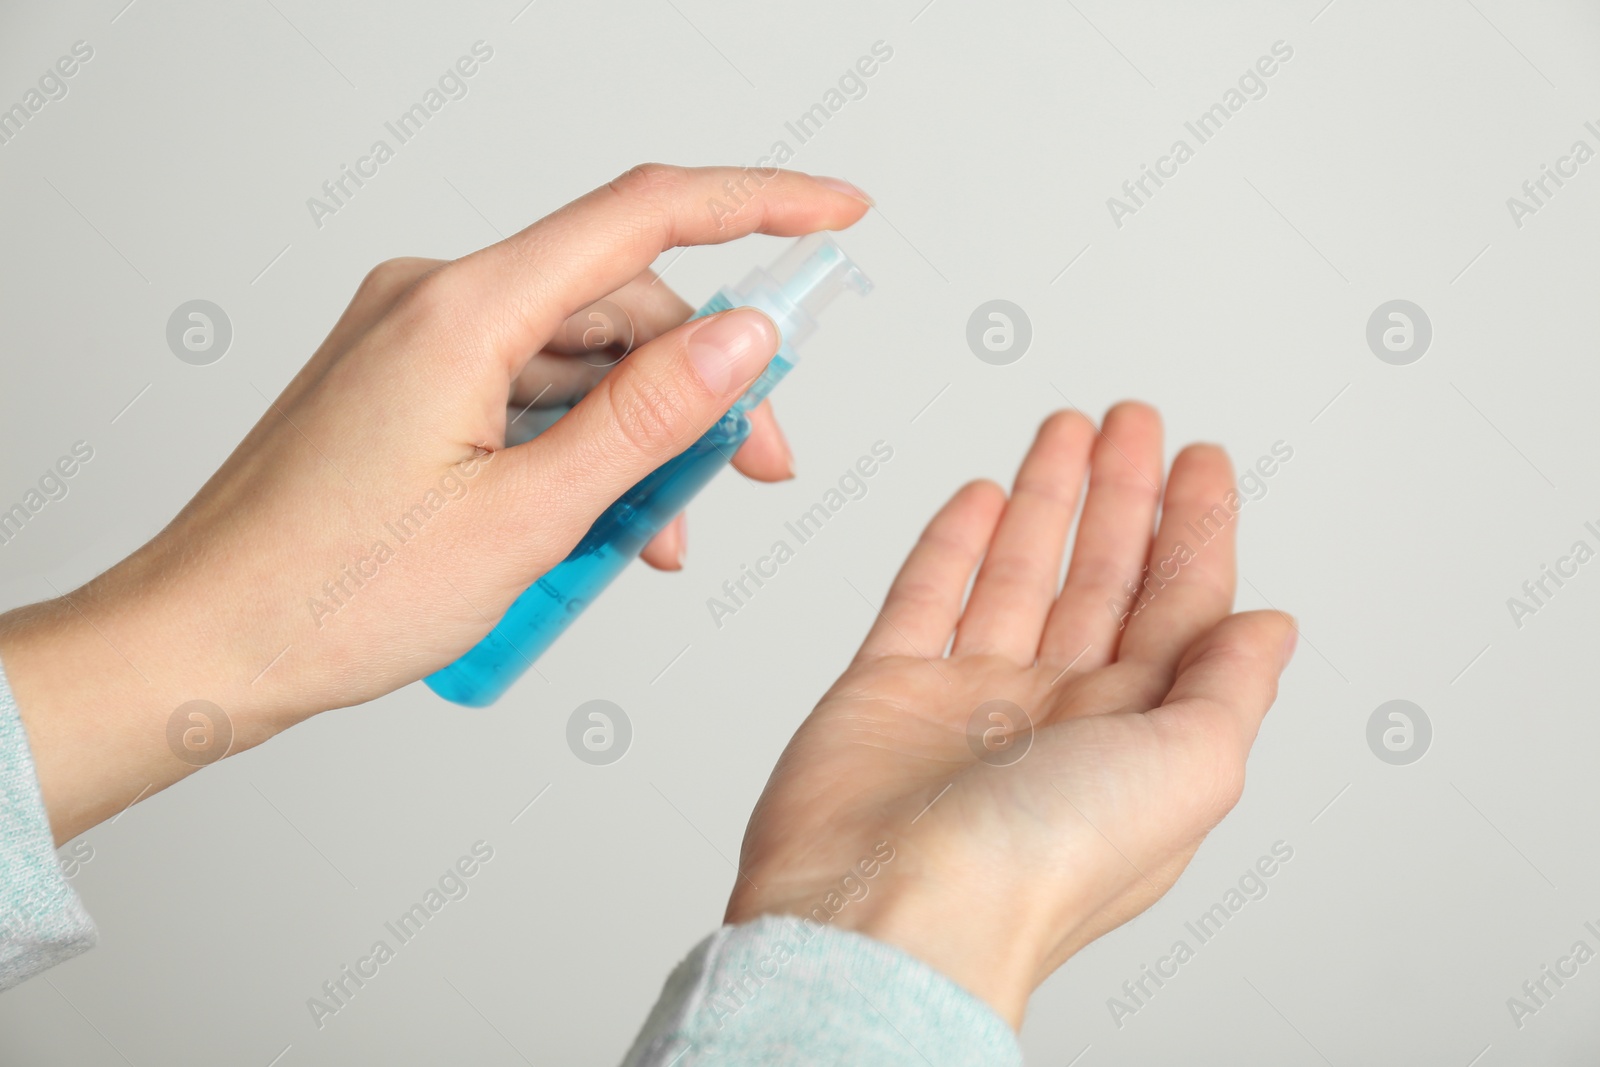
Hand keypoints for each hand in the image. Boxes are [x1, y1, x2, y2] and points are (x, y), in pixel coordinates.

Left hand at [0, 164, 871, 841]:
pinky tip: (603, 522)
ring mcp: (414, 341)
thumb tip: (745, 339)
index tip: (838, 215)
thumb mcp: (526, 517)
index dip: (756, 206)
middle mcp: (433, 301)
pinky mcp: (405, 383)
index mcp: (460, 310)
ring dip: (639, 431)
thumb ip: (647, 417)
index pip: (642, 218)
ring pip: (577, 355)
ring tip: (661, 533)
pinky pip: (526, 387)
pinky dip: (579, 443)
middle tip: (757, 469)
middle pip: (619, 302)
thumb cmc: (329, 594)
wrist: (199, 643)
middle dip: (703, 382)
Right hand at [725, 404, 1296, 1027]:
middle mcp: (1057, 715)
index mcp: (1134, 737)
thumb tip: (1269, 626)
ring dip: (1045, 498)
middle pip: (1101, 578)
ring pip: (1017, 573)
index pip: (1180, 608)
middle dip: (1121, 495)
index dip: (1195, 529)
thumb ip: (1230, 687)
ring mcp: (969, 700)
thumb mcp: (1190, 769)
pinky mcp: (887, 690)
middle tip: (1133, 421)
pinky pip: (926, 596)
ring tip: (1064, 429)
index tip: (1203, 460)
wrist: (892, 909)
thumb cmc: (1041, 864)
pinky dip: (953, 543)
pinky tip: (981, 497)